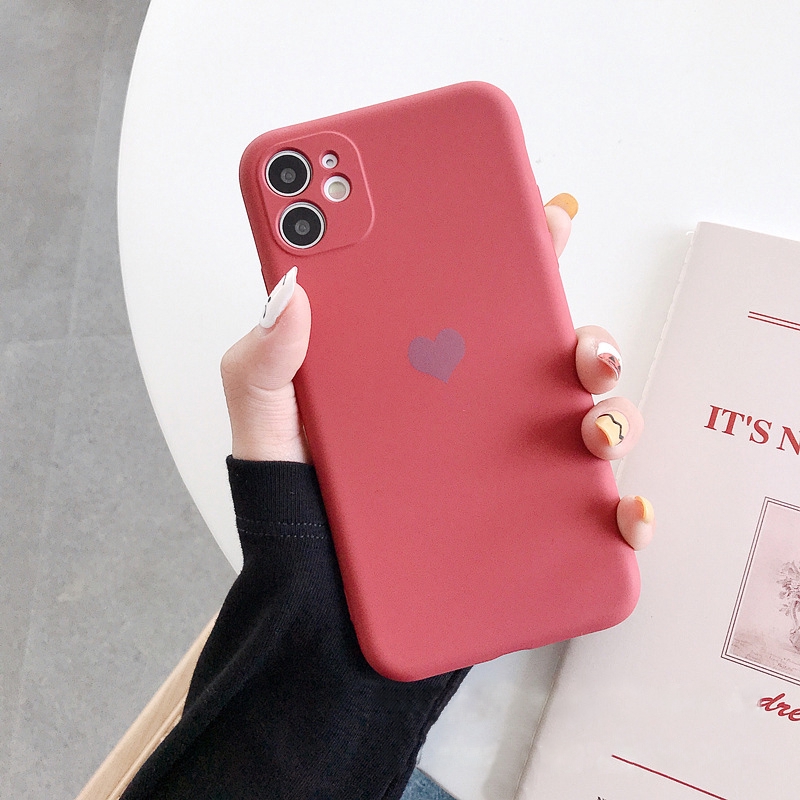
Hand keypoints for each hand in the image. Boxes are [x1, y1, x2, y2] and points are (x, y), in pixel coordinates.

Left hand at [220, 195, 653, 548]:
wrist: (315, 607)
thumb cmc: (297, 508)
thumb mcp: (266, 428)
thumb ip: (265, 363)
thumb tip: (290, 289)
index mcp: (420, 368)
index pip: (475, 295)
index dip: (514, 245)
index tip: (542, 211)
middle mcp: (472, 409)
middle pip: (548, 353)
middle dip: (582, 331)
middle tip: (573, 336)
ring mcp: (506, 467)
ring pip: (585, 420)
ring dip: (611, 408)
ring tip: (590, 420)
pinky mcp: (524, 528)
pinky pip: (591, 514)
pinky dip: (622, 510)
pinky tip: (619, 509)